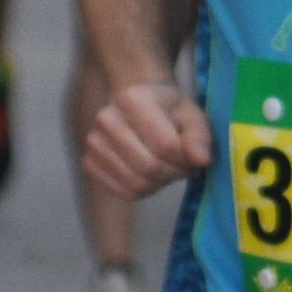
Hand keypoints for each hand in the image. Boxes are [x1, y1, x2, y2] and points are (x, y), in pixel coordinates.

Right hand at [81, 80, 214, 199]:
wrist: (136, 104)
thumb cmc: (169, 109)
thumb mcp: (192, 114)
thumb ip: (199, 136)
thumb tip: (202, 160)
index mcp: (132, 100)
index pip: (165, 146)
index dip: (186, 159)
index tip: (196, 157)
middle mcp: (106, 119)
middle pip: (148, 167)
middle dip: (174, 173)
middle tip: (185, 167)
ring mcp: (93, 143)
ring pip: (136, 183)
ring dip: (162, 183)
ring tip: (170, 168)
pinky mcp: (89, 163)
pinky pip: (124, 191)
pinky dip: (145, 190)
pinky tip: (153, 175)